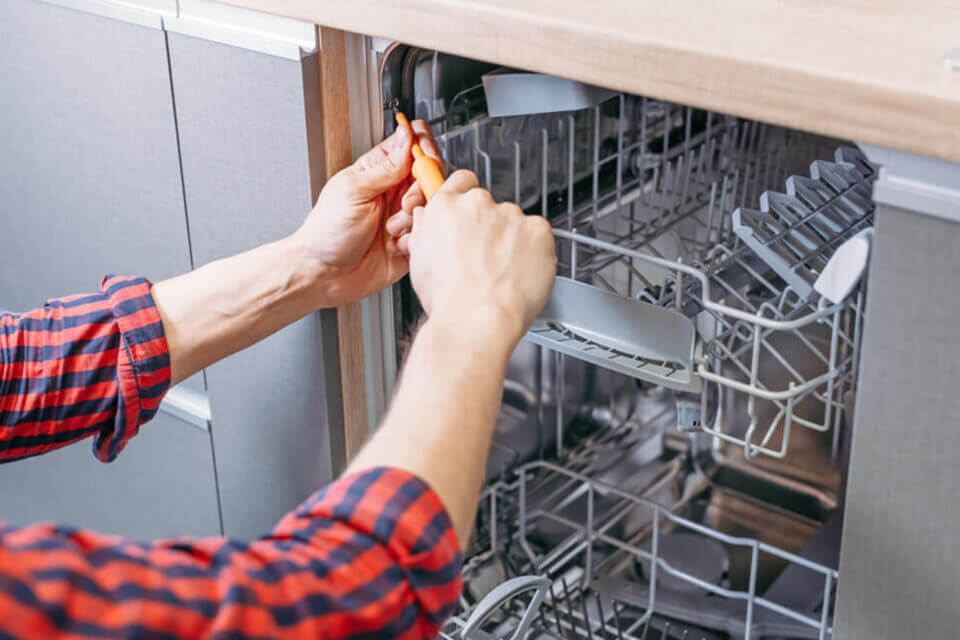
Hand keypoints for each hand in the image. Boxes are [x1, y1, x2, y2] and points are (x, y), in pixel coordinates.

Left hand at [291, 120, 440, 306]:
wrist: (325, 274)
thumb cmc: (327, 231)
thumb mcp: (354, 190)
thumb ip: (387, 166)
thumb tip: (407, 135)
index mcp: (378, 170)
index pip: (411, 143)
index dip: (423, 146)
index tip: (424, 159)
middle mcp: (394, 191)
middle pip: (430, 173)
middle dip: (422, 187)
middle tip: (404, 202)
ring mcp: (404, 216)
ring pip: (432, 204)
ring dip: (414, 216)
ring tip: (392, 227)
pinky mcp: (411, 241)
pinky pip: (429, 232)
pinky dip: (415, 238)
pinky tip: (395, 244)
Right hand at [404, 170, 556, 344]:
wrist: (477, 321)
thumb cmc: (449, 300)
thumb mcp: (419, 261)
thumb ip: (426, 230)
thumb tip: (429, 218)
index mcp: (446, 207)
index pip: (462, 181)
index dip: (466, 197)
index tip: (470, 212)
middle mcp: (478, 204)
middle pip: (489, 206)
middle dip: (489, 227)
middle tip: (484, 257)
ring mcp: (511, 215)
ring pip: (515, 222)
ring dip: (512, 240)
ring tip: (502, 273)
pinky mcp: (538, 230)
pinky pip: (539, 235)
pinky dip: (534, 250)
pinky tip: (521, 272)